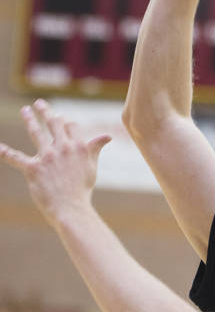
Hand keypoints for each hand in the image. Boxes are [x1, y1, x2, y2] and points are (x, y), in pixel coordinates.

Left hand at [0, 100, 110, 225]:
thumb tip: (107, 136)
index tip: (59, 116)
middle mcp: (62, 148)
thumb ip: (94, 148)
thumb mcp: (91, 166)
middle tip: (39, 103)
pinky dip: (6, 152)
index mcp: (78, 146)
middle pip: (53, 123)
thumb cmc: (82, 189)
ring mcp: (47, 157)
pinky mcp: (33, 169)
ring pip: (36, 133)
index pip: (70, 125)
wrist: (71, 209)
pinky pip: (16, 158)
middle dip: (45, 111)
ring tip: (24, 110)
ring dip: (29, 119)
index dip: (64, 120)